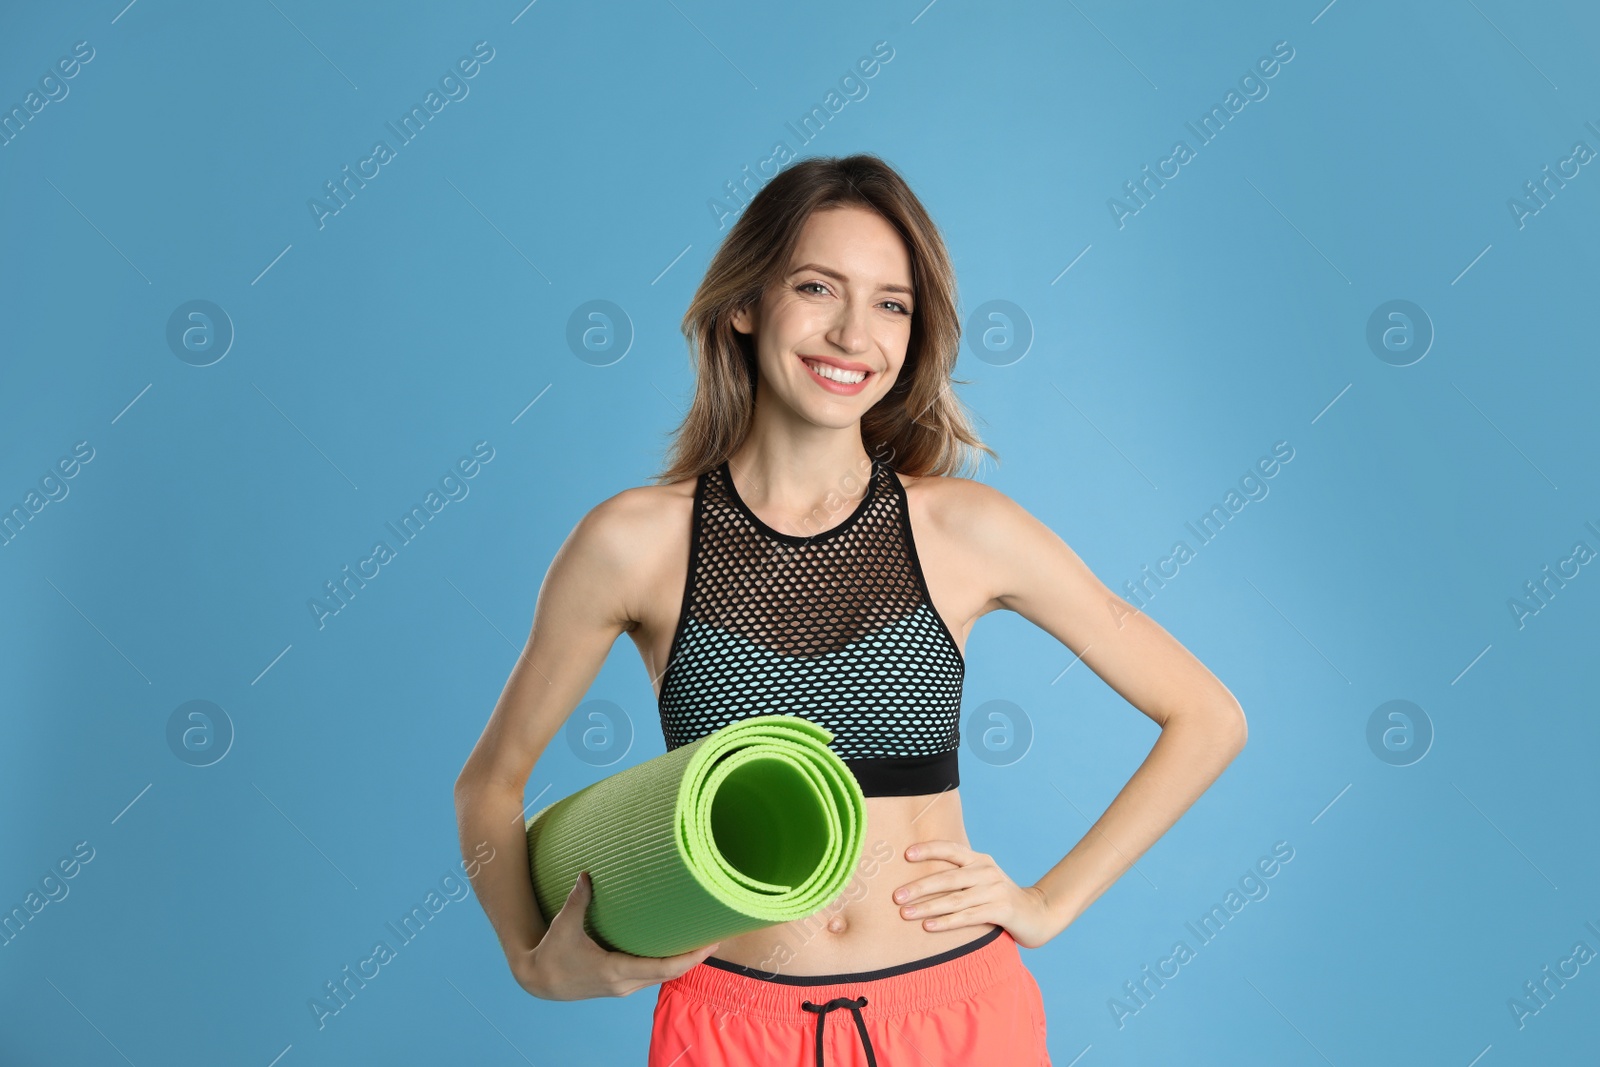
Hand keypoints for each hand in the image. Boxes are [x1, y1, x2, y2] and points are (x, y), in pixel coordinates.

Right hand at [513, 871, 720, 999]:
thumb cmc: (552, 953)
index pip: (662, 968)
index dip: (690, 958)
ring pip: (661, 977)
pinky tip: (678, 949)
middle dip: (694, 958)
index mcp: (614, 971)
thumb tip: (587, 874)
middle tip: (716, 937)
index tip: (710, 944)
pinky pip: (651, 976)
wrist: (538, 981)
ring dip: (683, 962)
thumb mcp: (564, 926)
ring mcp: (622, 987)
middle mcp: (623, 984)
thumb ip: (578, 899)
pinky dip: (668, 964)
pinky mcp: (619, 985)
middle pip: (669, 974)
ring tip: (703, 940)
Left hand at [893, 840, 1058, 948]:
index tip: (905, 854)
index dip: (928, 850)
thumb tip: (919, 882)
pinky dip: (946, 922)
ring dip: (927, 907)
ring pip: (954, 899)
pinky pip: (968, 917)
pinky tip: (928, 926)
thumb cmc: (999, 898)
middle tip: (896, 896)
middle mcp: (986, 871)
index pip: (951, 849)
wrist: (1038, 914)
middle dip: (919, 887)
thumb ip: (959, 877)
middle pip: (947, 877)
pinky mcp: (1001, 910)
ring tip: (905, 914)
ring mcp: (995, 890)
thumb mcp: (982, 881)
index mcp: (979, 859)